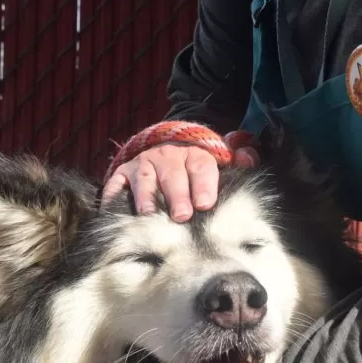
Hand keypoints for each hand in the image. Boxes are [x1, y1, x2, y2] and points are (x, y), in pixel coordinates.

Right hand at [102, 132, 259, 222]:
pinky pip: (115, 184)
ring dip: (146, 196)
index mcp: (195, 153)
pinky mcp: (122, 173)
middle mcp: (168, 156)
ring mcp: (143, 164)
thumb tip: (250, 158)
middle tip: (182, 216)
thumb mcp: (221, 158)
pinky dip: (113, 196)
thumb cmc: (197, 166)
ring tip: (149, 214)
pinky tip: (112, 208)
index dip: (204, 185)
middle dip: (177, 195)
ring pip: (145, 179)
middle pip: (173, 175)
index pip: (201, 166)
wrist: (166, 146)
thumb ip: (240, 158)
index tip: (206, 203)